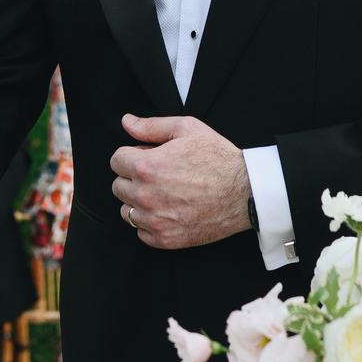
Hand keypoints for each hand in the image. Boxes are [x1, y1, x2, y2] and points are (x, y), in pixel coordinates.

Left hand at [109, 114, 252, 249]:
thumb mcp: (187, 129)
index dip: (132, 155)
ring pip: (126, 211)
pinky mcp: (165, 239)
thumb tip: (126, 122)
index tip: (148, 157)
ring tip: (164, 193)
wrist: (245, 192)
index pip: (116, 160)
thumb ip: (151, 126)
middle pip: (118, 186)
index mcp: (146, 167)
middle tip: (158, 174)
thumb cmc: (217, 158)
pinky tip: (169, 210)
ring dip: (139, 202)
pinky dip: (151, 222)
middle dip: (133, 178)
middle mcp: (145, 196)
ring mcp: (155, 220)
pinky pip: (141, 232)